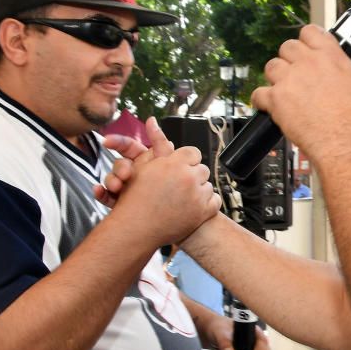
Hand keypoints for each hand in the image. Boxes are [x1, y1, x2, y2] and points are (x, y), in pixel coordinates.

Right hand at [94, 117, 168, 207]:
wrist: (161, 221)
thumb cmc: (168, 190)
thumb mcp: (164, 163)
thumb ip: (159, 143)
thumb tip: (151, 119)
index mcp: (145, 161)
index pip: (129, 147)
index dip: (118, 142)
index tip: (106, 141)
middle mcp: (135, 173)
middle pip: (120, 163)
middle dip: (119, 167)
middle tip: (125, 175)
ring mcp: (126, 189)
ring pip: (112, 179)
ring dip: (111, 181)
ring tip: (116, 187)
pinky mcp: (120, 203)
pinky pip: (107, 196)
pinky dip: (102, 194)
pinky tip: (99, 193)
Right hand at [103, 119, 220, 245]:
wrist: (135, 229)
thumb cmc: (135, 197)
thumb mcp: (142, 166)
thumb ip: (154, 142)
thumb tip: (152, 120)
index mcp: (175, 163)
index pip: (193, 153)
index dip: (184, 162)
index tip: (178, 170)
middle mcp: (189, 177)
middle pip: (202, 169)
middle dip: (192, 176)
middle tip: (179, 186)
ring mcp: (198, 196)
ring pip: (208, 185)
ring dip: (198, 190)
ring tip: (182, 198)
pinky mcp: (203, 213)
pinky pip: (215, 201)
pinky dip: (206, 204)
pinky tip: (192, 207)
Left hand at [250, 25, 350, 162]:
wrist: (347, 144)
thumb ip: (336, 69)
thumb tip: (329, 71)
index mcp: (331, 56)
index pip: (310, 32)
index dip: (305, 42)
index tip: (305, 51)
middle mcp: (309, 63)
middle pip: (287, 47)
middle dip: (289, 60)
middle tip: (295, 76)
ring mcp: (290, 79)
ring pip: (271, 66)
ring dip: (276, 78)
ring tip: (284, 93)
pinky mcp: (276, 100)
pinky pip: (258, 93)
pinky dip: (261, 101)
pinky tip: (268, 107)